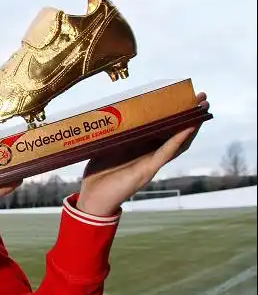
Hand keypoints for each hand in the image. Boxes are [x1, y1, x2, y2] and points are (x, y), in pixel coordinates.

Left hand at [77, 92, 209, 215]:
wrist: (93, 198)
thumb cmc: (98, 174)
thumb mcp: (105, 147)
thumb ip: (112, 133)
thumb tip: (111, 112)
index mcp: (139, 147)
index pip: (160, 128)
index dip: (171, 114)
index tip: (180, 96)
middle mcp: (148, 154)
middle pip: (173, 133)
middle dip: (187, 115)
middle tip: (200, 97)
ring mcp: (150, 163)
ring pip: (176, 142)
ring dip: (189, 126)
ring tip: (200, 110)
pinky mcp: (147, 171)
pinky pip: (165, 154)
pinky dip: (177, 141)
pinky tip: (187, 129)